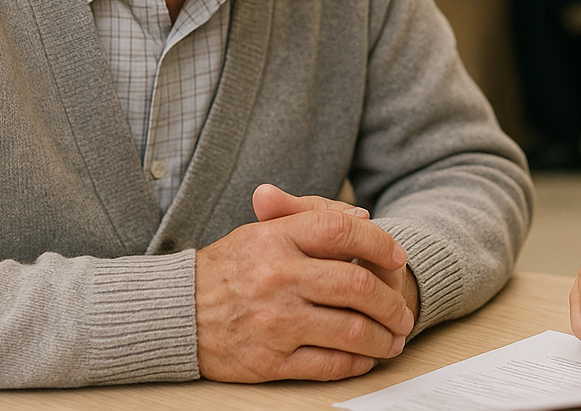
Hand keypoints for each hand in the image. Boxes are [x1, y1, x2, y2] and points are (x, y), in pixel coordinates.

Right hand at [192, 184, 415, 382]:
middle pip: (357, 285)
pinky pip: (329, 364)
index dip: (380, 243)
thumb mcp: (262, 229)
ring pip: (351, 330)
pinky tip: (365, 358)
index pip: (342, 230)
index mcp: (276, 238)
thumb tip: (363, 218)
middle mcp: (278, 277)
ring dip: (383, 338)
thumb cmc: (228, 269)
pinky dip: (357, 363)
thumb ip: (311, 215)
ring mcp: (275, 321)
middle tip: (403, 312)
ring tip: (394, 338)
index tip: (399, 258)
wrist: (176, 312)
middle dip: (392, 302)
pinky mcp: (269, 361)